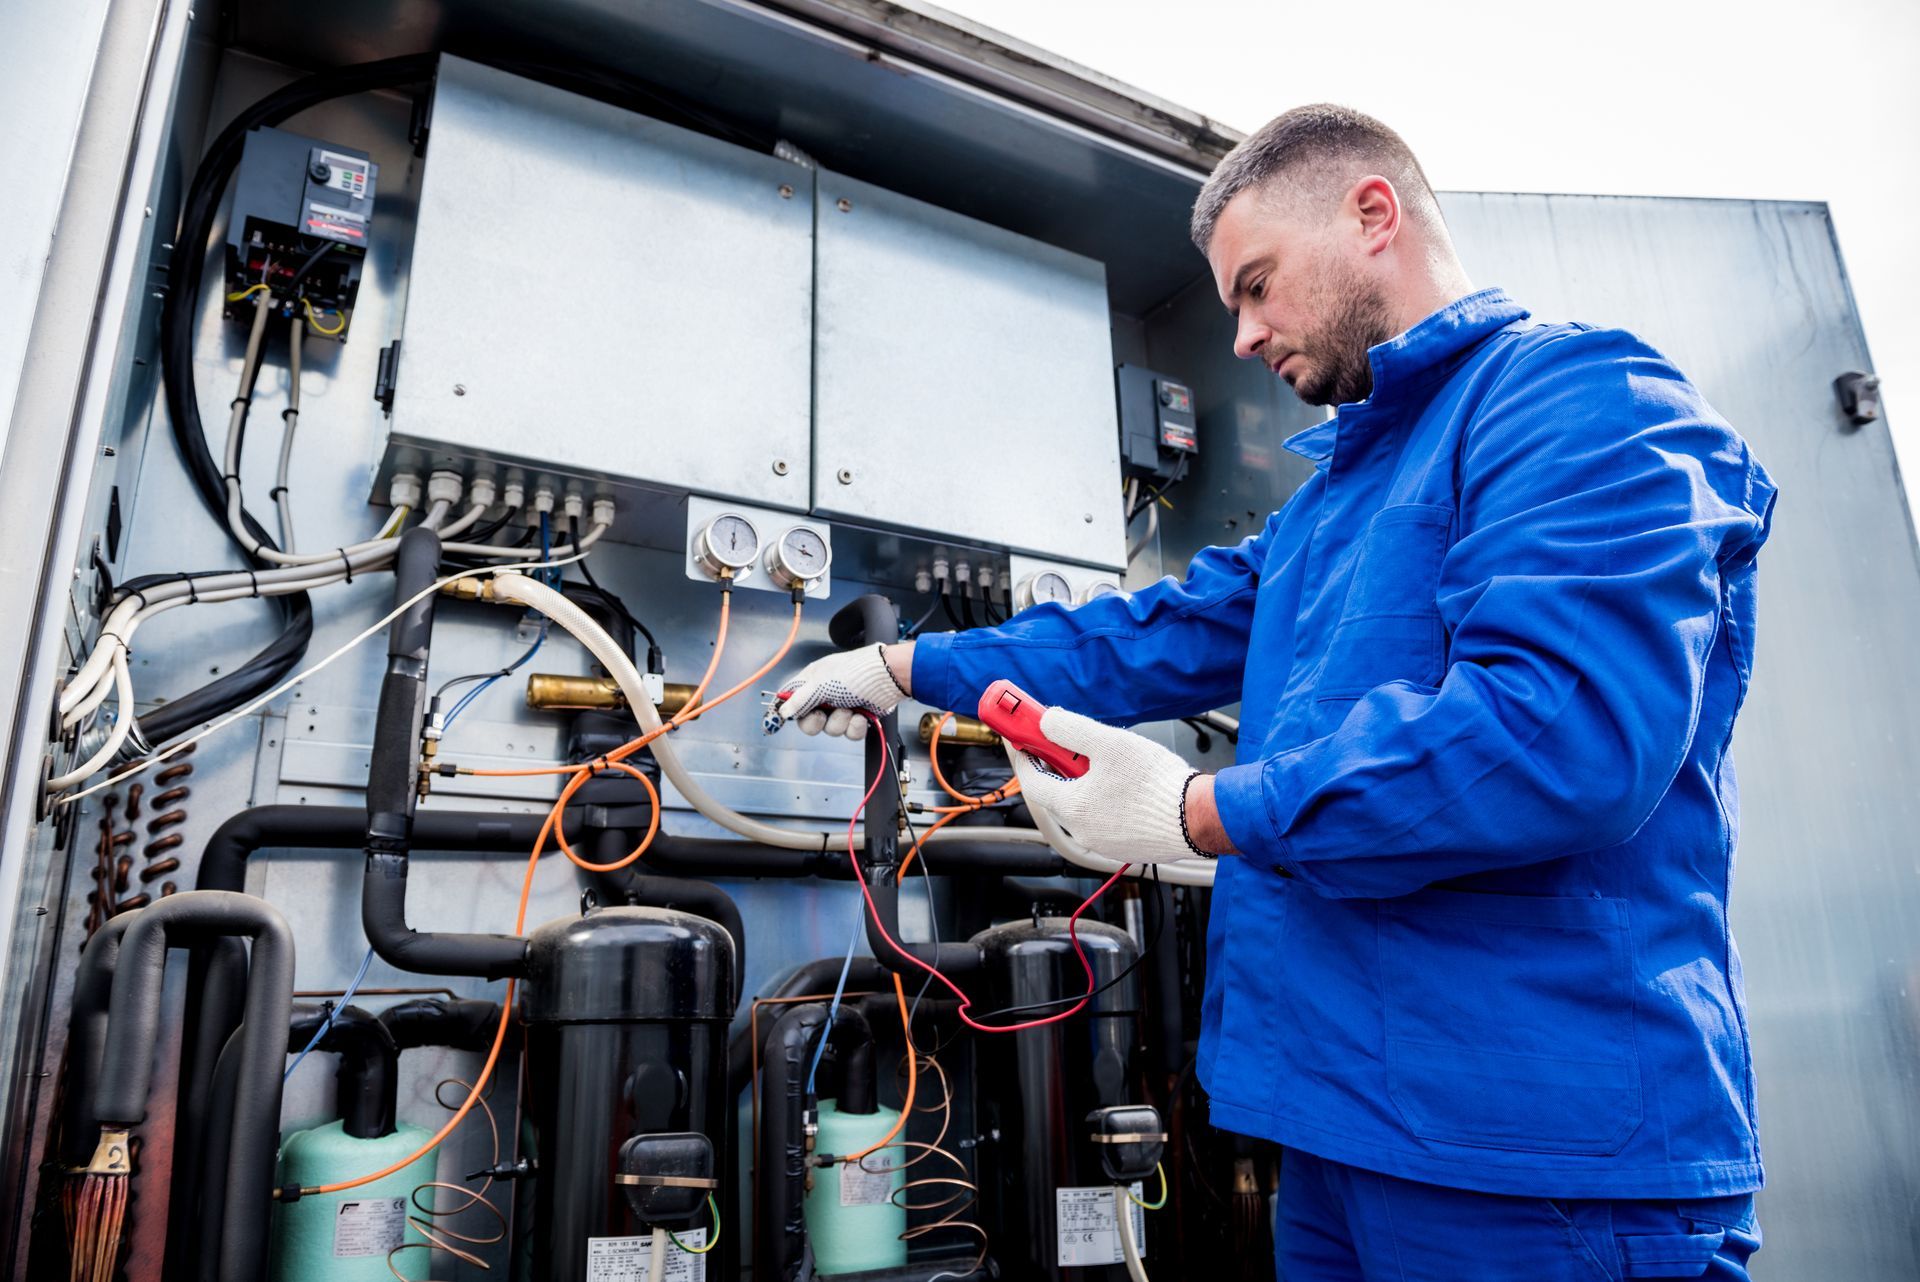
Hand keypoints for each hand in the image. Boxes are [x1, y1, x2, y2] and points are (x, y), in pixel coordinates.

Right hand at [775, 645, 908, 739]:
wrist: (889, 677)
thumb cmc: (855, 672)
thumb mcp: (821, 683)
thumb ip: (800, 699)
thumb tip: (782, 712)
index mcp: (813, 681)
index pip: (791, 697)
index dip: (786, 710)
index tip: (779, 721)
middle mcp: (825, 695)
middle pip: (808, 721)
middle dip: (816, 722)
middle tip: (822, 714)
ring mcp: (842, 707)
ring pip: (830, 729)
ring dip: (840, 722)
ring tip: (850, 709)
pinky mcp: (858, 718)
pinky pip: (849, 732)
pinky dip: (855, 726)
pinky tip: (862, 715)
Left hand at [1009, 707, 1207, 863]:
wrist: (1199, 818)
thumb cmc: (1158, 786)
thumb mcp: (1110, 744)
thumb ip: (1072, 729)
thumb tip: (1046, 721)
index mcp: (1073, 808)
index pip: (1032, 781)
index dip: (1024, 756)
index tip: (1022, 738)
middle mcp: (1083, 830)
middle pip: (1057, 794)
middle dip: (1057, 766)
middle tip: (1064, 743)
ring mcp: (1104, 842)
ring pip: (1083, 806)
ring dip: (1084, 783)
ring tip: (1105, 761)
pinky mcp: (1125, 846)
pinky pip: (1104, 819)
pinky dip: (1105, 799)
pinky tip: (1126, 784)